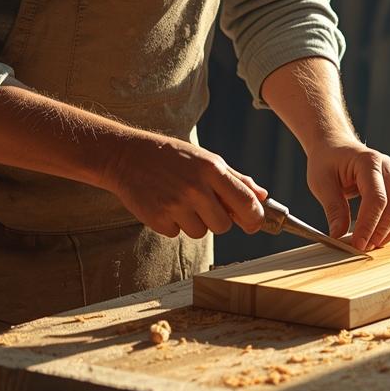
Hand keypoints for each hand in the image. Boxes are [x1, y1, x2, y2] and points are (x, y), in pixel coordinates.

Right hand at [105, 133, 266, 239]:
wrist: (127, 156)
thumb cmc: (171, 157)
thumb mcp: (205, 159)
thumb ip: (235, 179)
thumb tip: (262, 196)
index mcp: (211, 169)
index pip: (246, 203)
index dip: (255, 218)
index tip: (253, 223)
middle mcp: (195, 188)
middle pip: (224, 225)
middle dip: (219, 219)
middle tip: (204, 204)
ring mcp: (176, 205)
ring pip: (201, 232)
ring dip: (194, 222)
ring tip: (180, 200)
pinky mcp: (158, 219)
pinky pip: (178, 234)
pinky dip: (174, 224)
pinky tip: (165, 204)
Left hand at [305, 139, 389, 250]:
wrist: (334, 145)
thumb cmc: (327, 160)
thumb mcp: (321, 183)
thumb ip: (333, 208)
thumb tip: (338, 236)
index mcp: (368, 161)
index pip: (376, 199)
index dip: (369, 224)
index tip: (358, 243)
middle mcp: (387, 166)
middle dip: (380, 231)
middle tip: (364, 248)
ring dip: (389, 231)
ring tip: (371, 245)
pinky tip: (378, 236)